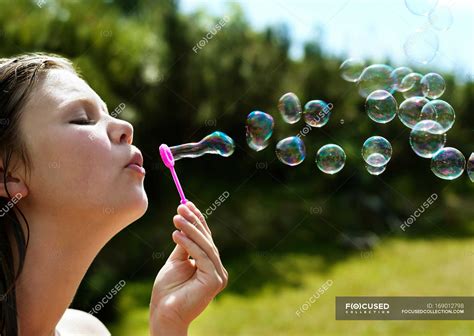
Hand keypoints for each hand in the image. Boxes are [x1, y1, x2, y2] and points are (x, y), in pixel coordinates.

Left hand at [149, 201, 227, 335]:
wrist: (164, 313)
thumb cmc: (168, 290)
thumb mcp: (176, 261)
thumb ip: (184, 245)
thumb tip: (186, 222)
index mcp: (210, 265)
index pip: (205, 238)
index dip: (197, 220)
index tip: (186, 204)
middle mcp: (217, 270)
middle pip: (207, 240)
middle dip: (194, 222)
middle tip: (181, 207)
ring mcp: (218, 276)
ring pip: (205, 246)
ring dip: (190, 229)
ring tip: (175, 218)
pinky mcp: (215, 280)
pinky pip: (202, 257)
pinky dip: (189, 244)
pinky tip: (176, 233)